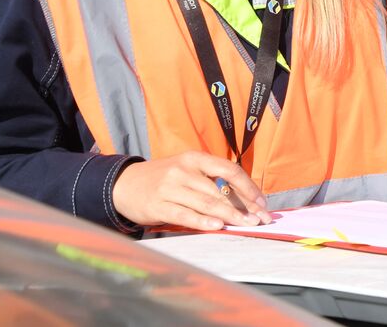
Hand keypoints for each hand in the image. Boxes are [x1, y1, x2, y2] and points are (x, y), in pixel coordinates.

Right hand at [112, 151, 273, 229]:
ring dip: (229, 216)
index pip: (229, 169)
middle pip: (220, 190)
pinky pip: (185, 215)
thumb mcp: (187, 171)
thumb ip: (211, 182)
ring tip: (246, 225)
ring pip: (206, 203)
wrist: (124, 184)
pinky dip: (203, 222)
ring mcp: (170, 187)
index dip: (248, 186)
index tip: (262, 202)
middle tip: (261, 219)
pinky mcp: (158, 205)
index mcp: (195, 158)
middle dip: (244, 207)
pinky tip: (217, 227)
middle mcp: (184, 170)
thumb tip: (245, 201)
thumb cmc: (164, 179)